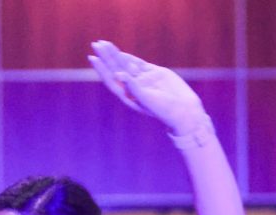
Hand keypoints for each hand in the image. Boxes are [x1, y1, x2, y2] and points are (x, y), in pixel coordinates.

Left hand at [88, 40, 204, 133]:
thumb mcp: (146, 99)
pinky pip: (138, 64)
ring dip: (115, 55)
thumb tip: (119, 75)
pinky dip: (129, 58)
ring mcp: (143, 80)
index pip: (112, 80)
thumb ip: (133, 87)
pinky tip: (120, 53)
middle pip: (116, 70)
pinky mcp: (153, 74)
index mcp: (129, 96)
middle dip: (106, 57)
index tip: (93, 58)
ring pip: (126, 65)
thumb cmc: (164, 109)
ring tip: (104, 44)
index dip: (102, 69)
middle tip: (96, 45)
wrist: (182, 109)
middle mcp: (134, 88)